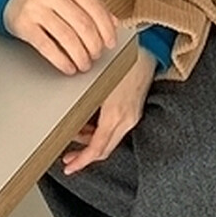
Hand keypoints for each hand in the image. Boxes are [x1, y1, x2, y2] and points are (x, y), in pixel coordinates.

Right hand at [2, 0, 117, 74]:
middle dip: (94, 45)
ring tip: (84, 64)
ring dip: (80, 56)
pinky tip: (68, 67)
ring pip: (67, 37)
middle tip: (96, 56)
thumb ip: (91, 4)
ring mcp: (34, 6)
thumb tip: (114, 24)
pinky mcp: (22, 23)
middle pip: (82, 24)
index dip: (106, 29)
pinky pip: (47, 46)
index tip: (110, 43)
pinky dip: (61, 60)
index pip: (94, 7)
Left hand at [61, 47, 157, 174]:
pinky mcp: (134, 111)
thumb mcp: (97, 83)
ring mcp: (132, 116)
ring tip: (75, 136)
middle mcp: (126, 119)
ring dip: (91, 143)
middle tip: (68, 158)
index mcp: (115, 114)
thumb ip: (85, 104)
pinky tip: (90, 125)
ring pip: (109, 140)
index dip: (82, 161)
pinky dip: (101, 132)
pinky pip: (115, 130)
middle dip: (84, 156)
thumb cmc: (120, 59)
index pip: (97, 148)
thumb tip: (69, 119)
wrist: (147, 49)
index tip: (69, 167)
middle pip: (104, 149)